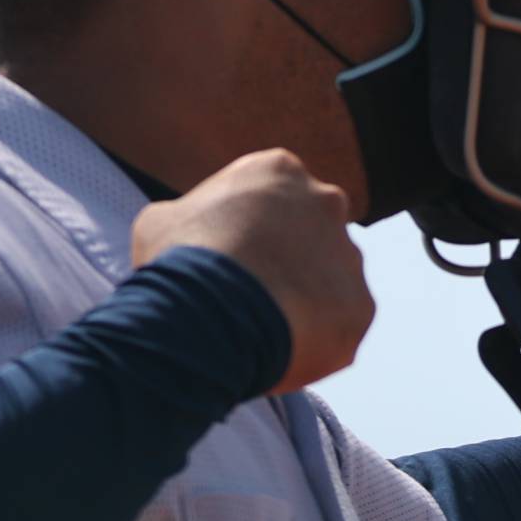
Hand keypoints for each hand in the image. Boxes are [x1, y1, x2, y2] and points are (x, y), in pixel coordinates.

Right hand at [133, 149, 374, 392]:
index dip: (249, 232)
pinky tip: (281, 349)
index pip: (271, 199)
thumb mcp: (159, 222)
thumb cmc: (181, 261)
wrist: (212, 314)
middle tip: (252, 295)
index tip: (231, 260)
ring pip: (329, 281)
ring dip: (303, 300)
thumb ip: (188, 217)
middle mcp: (326, 203)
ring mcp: (349, 255)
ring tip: (263, 329)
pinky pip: (339, 324)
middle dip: (287, 262)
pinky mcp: (360, 305)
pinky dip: (315, 338)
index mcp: (279, 170)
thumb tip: (185, 230)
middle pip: (309, 235)